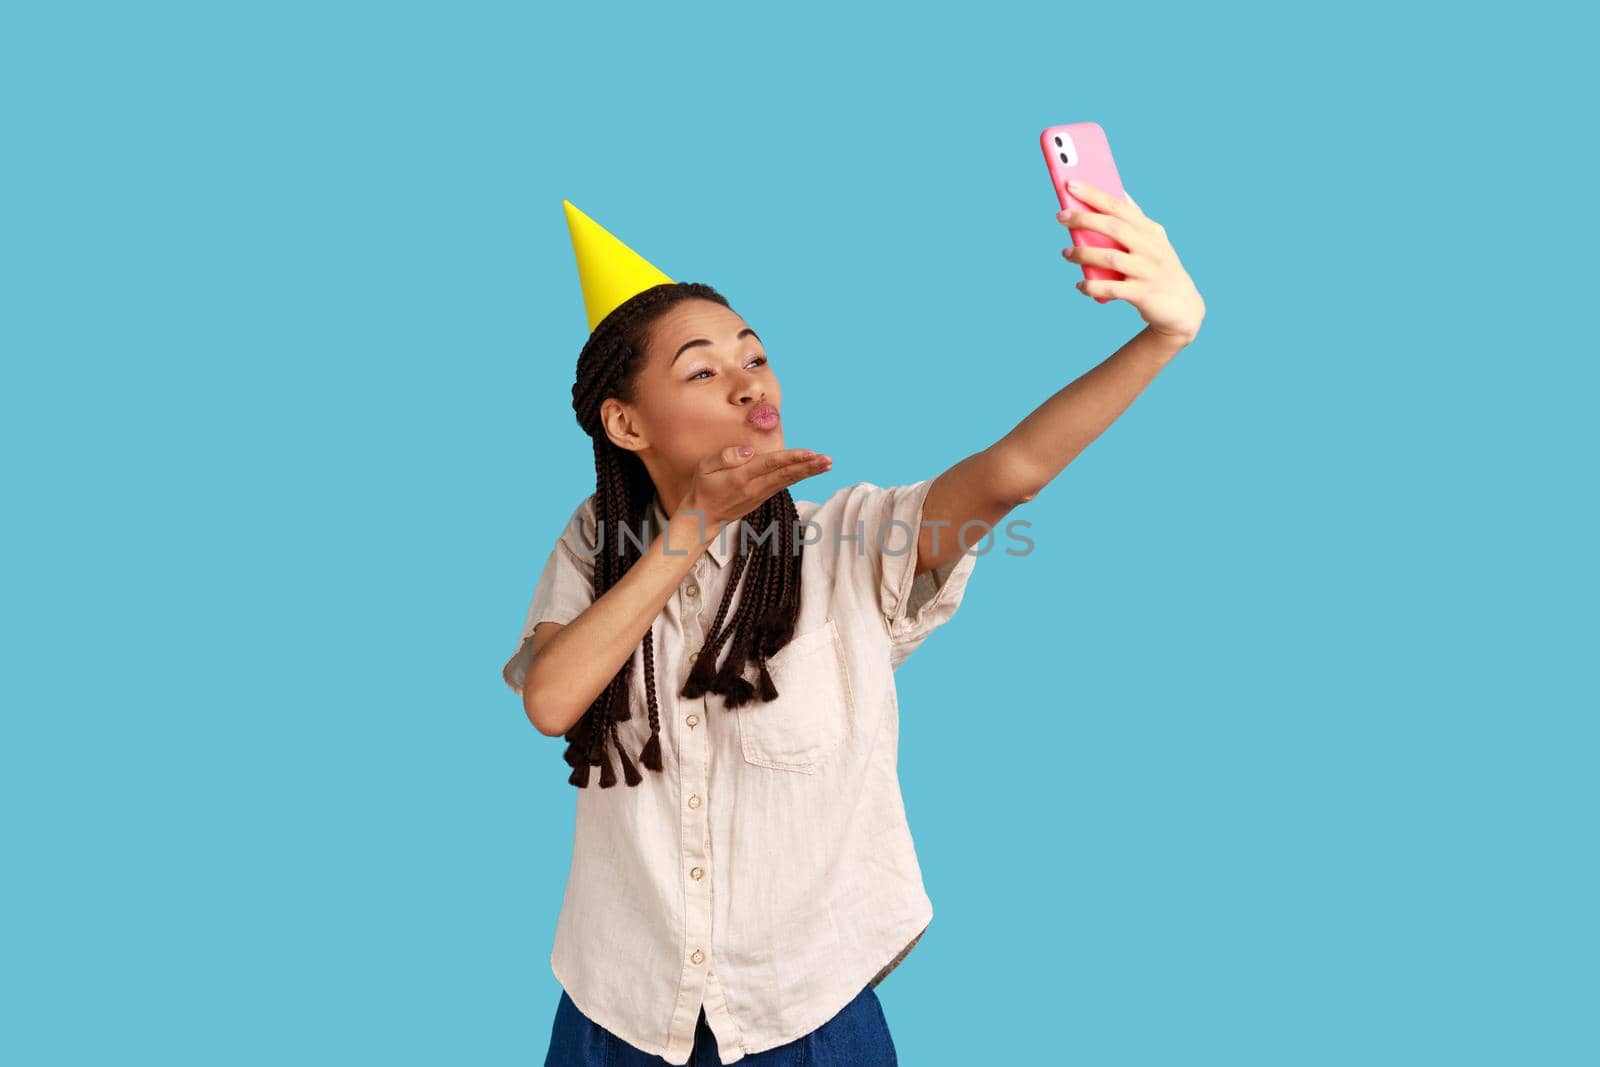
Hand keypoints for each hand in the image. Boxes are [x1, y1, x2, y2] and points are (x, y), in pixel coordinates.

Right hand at [679, 445, 832, 534]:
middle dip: (808, 467)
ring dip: (808, 472)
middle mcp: (754, 488)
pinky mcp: (763, 498)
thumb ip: (726, 456)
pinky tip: (811, 470)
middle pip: (785, 475)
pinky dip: (799, 477)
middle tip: (828, 460)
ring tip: (827, 463)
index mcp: (740, 478)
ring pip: (788, 481)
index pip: (769, 465)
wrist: (703, 517)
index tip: (809, 453)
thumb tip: (749, 450)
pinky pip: (783, 484)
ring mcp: (760, 495)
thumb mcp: (704, 467)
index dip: (790, 458)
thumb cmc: (703, 488)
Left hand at [1058, 180, 1205, 344]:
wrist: (1182, 307)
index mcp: (1150, 230)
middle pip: (1114, 227)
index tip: (1071, 184)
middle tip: (1060, 216)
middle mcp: (1151, 247)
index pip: (1120, 206)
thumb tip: (1117, 192)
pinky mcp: (1143, 294)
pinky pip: (1112, 288)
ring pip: (1111, 257)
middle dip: (1084, 219)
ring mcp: (1148, 270)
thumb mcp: (1153, 240)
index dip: (1095, 194)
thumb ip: (1135, 219)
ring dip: (1084, 254)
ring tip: (1066, 253)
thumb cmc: (1159, 268)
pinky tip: (1080, 285)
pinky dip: (1093, 287)